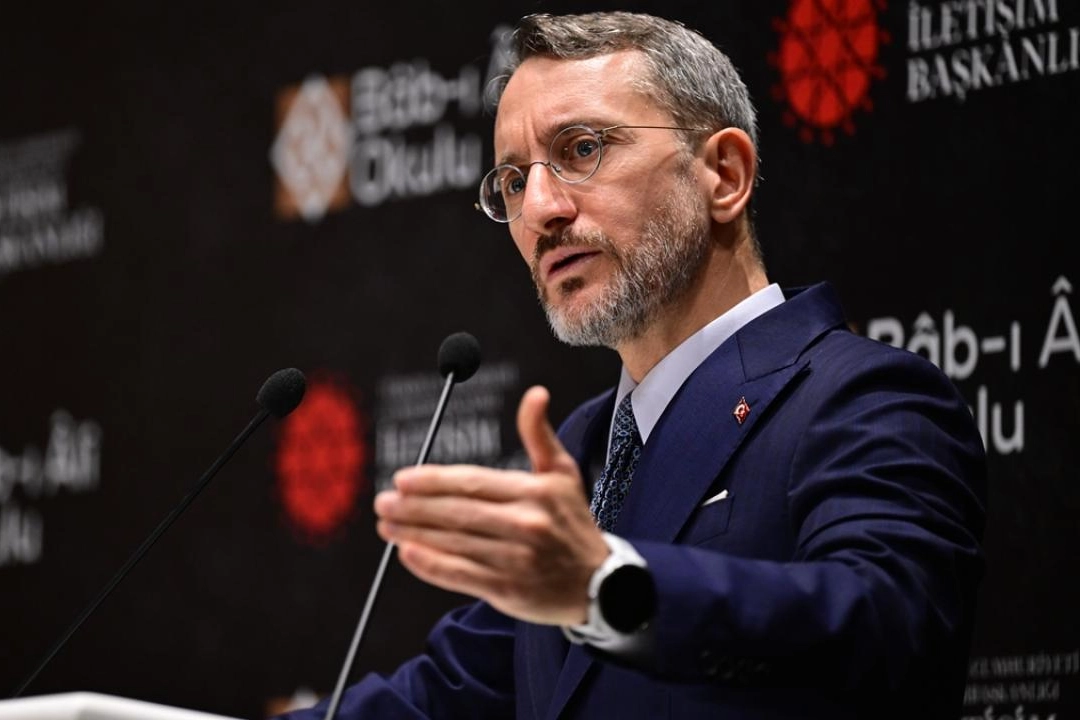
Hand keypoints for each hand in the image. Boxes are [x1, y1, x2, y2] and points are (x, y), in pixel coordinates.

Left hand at [374, 385, 609, 625]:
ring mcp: (516, 559)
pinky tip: (407, 553)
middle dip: (413, 506)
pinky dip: (430, 564)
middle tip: (383, 501)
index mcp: (534, 491)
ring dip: (413, 532)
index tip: (402, 478)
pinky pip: (460, 574)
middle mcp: (525, 524)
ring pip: (454, 542)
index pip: (474, 482)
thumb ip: (540, 434)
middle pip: (457, 512)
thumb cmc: (573, 524)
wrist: (601, 584)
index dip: (434, 480)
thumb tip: (535, 393)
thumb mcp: (563, 473)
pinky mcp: (508, 590)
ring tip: (386, 524)